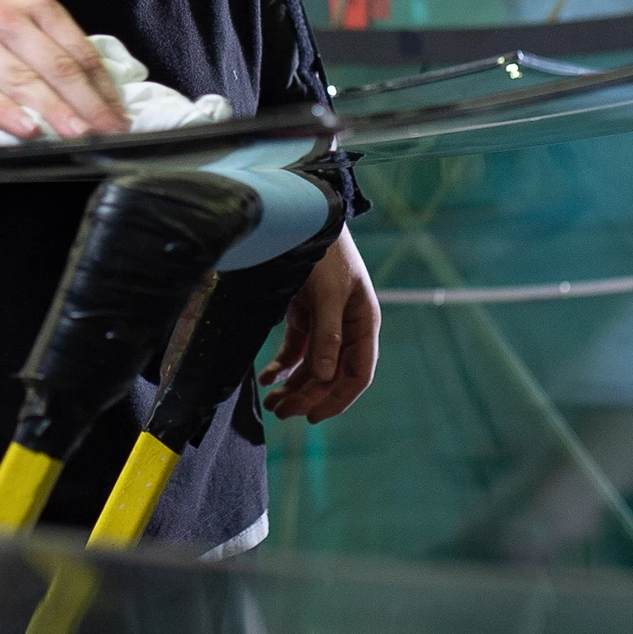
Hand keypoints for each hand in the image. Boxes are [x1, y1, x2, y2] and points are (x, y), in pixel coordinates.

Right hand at [0, 0, 126, 138]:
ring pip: (22, 80)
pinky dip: (6, 114)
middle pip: (55, 65)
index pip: (78, 50)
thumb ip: (56, 63)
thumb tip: (104, 105)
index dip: (103, 88)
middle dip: (86, 103)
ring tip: (77, 134)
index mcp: (32, 7)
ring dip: (54, 110)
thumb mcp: (20, 43)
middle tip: (107, 131)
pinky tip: (27, 130)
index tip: (120, 118)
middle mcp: (1, 18)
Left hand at [260, 230, 379, 423]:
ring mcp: (326, 322)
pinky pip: (297, 349)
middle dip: (308, 396)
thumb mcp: (328, 292)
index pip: (357, 374)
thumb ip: (328, 334)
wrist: (305, 216)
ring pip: (313, 366)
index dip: (338, 399)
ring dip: (294, 386)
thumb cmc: (325, 251)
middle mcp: (348, 327)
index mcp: (364, 323)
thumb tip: (326, 377)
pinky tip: (268, 379)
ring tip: (272, 403)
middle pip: (332, 374)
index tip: (313, 417)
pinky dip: (282, 366)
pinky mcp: (305, 314)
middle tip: (281, 412)